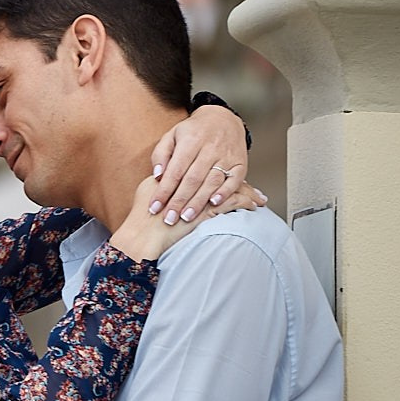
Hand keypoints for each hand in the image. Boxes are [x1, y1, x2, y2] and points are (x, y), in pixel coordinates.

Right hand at [112, 173, 269, 260]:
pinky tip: (254, 205)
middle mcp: (191, 180)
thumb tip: (167, 174)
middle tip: (253, 182)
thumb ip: (160, 180)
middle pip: (220, 173)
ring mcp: (201, 194)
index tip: (229, 168)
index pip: (203, 164)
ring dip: (246, 191)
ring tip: (258, 197)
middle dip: (239, 178)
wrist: (141, 236)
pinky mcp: (207, 209)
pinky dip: (244, 202)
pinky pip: (232, 202)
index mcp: (176, 171)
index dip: (217, 166)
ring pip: (230, 187)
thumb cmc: (141, 218)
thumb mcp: (147, 191)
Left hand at [149, 105, 259, 226]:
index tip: (154, 208)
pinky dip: (225, 192)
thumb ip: (161, 155)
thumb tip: (157, 175)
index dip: (164, 191)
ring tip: (186, 218)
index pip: (175, 171)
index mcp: (190, 141)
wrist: (223, 119)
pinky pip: (234, 180)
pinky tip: (214, 204)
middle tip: (168, 219)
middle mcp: (209, 149)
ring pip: (211, 182)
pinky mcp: (240, 163)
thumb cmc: (193, 132)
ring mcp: (226, 156)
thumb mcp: (171, 136)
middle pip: (192, 179)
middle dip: (179, 201)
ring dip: (199, 202)